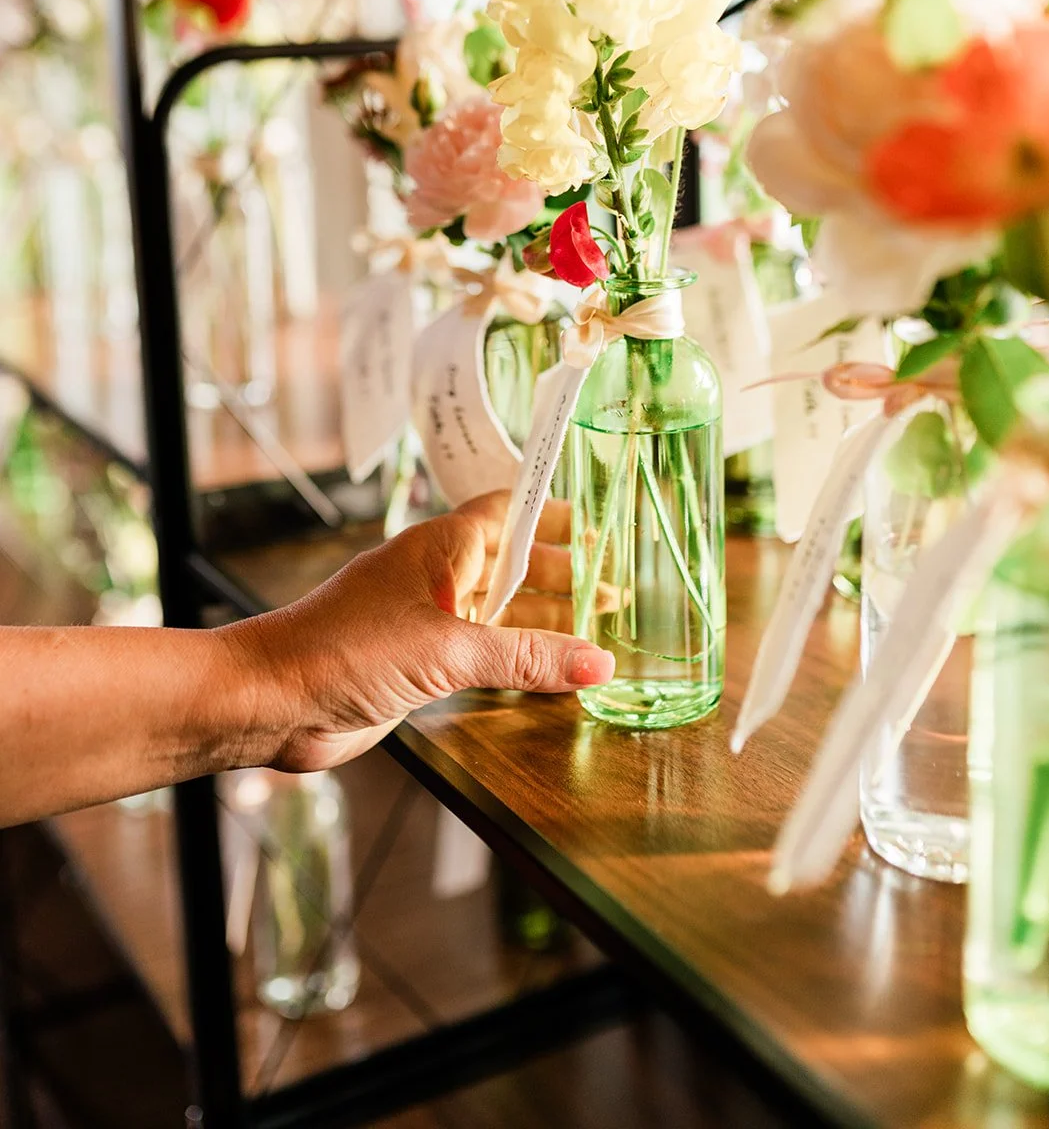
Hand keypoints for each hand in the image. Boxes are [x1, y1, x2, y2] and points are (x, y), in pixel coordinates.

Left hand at [231, 492, 614, 770]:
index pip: (508, 513)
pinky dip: (512, 660)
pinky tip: (542, 676)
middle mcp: (434, 577)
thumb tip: (595, 662)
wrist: (271, 700)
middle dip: (561, 577)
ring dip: (541, 623)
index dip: (554, 517)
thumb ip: (524, 656)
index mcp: (440, 548)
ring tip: (594, 636)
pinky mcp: (414, 663)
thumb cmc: (339, 651)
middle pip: (511, 565)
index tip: (600, 527)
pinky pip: (477, 652)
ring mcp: (423, 620)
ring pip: (496, 613)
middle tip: (614, 593)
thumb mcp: (445, 649)